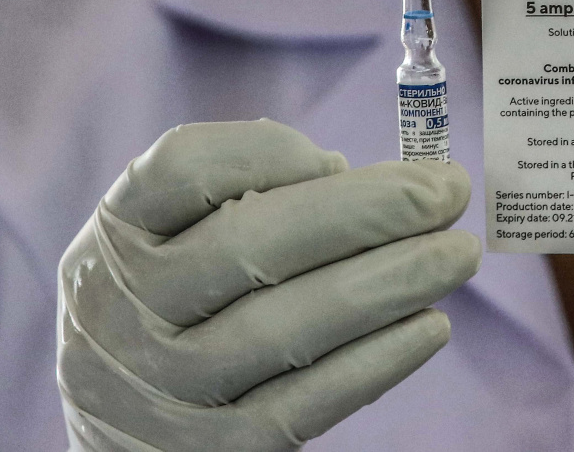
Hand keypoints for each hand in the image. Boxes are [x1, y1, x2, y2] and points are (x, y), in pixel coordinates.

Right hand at [58, 120, 479, 450]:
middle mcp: (124, 309)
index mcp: (115, 235)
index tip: (343, 156)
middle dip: (371, 210)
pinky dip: (377, 360)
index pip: (187, 167)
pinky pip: (306, 404)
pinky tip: (431, 325)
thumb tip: (348, 176)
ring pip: (289, 327)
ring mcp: (165, 388)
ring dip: (392, 282)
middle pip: (254, 242)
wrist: (117, 434)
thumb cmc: (175, 307)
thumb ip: (243, 198)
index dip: (275, 151)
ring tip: (459, 255)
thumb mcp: (172, 243)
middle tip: (449, 191)